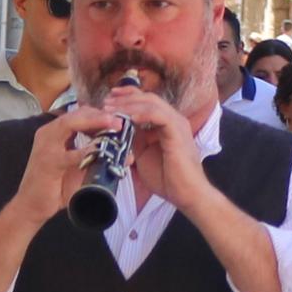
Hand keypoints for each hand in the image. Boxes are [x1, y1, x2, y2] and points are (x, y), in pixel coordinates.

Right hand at [8, 104, 123, 224]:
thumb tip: (124, 155)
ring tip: (113, 126)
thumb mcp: (78, 166)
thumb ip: (95, 156)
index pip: (80, 113)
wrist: (32, 206)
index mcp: (55, 132)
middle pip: (76, 114)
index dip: (100, 113)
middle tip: (120, 120)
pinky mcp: (47, 163)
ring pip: (69, 124)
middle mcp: (48, 134)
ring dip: (93, 123)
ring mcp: (45, 146)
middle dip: (100, 114)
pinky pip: (67, 154)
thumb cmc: (56, 186)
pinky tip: (99, 150)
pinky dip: (84, 151)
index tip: (119, 118)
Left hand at [102, 78, 201, 202]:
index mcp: (167, 124)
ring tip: (111, 109)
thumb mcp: (143, 154)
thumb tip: (120, 128)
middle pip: (148, 97)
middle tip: (106, 102)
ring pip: (152, 103)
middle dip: (124, 97)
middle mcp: (174, 119)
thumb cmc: (167, 178)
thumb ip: (135, 139)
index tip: (108, 100)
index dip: (127, 97)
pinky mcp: (178, 132)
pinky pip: (159, 115)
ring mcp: (177, 124)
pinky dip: (142, 113)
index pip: (147, 101)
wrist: (186, 194)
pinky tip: (128, 118)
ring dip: (129, 104)